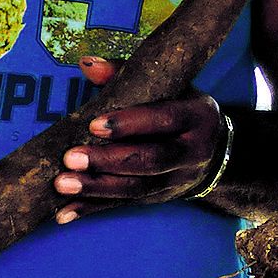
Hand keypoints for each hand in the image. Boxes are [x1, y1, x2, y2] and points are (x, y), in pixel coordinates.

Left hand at [53, 57, 225, 221]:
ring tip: (63, 183)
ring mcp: (175, 180)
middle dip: (108, 161)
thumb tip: (88, 64)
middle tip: (71, 158)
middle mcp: (190, 153)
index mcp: (195, 117)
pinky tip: (65, 213)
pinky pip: (124, 205)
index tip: (94, 125)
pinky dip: (93, 209)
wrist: (215, 150)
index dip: (130, 124)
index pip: (164, 120)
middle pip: (150, 160)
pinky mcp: (158, 199)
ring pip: (136, 189)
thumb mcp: (169, 87)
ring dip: (96, 188)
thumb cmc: (181, 108)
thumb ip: (127, 74)